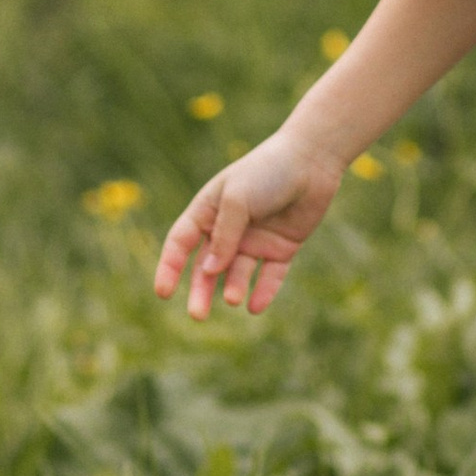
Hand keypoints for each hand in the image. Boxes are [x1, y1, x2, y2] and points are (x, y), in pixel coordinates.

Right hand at [153, 124, 341, 320]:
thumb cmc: (267, 172)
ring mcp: (255, 240)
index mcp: (209, 210)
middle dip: (200, 291)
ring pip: (237, 274)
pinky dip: (263, 292)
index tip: (163, 293)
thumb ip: (223, 236)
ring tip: (232, 298)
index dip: (169, 267)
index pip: (181, 243)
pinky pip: (269, 276)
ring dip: (232, 288)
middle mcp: (229, 229)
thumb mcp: (237, 200)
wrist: (312, 161)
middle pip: (208, 267)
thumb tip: (209, 272)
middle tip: (197, 315)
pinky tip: (255, 306)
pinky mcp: (281, 248)